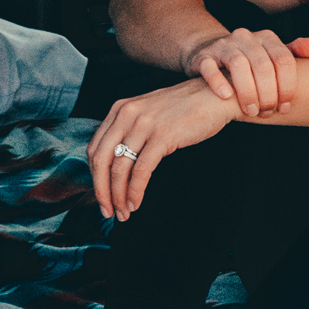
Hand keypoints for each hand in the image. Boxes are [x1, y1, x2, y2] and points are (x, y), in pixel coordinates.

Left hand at [88, 80, 235, 218]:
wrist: (215, 95)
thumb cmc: (185, 108)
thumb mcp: (149, 113)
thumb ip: (130, 131)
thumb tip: (116, 164)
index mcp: (119, 109)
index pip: (95, 148)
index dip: (94, 177)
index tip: (101, 195)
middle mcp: (127, 114)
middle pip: (101, 161)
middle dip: (101, 191)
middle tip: (107, 211)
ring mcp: (144, 125)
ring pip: (119, 168)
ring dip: (118, 196)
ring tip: (123, 212)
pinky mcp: (162, 136)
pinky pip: (141, 170)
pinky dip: (135, 191)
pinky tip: (136, 202)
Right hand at [183, 30, 308, 115]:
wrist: (208, 52)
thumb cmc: (248, 60)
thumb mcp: (271, 55)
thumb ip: (295, 52)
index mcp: (266, 37)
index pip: (284, 59)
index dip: (287, 86)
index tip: (286, 107)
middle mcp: (246, 37)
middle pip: (263, 65)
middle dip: (268, 93)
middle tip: (267, 113)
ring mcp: (223, 45)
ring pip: (239, 65)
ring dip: (247, 92)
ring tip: (251, 111)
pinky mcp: (203, 56)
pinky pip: (210, 67)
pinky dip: (219, 82)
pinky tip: (227, 97)